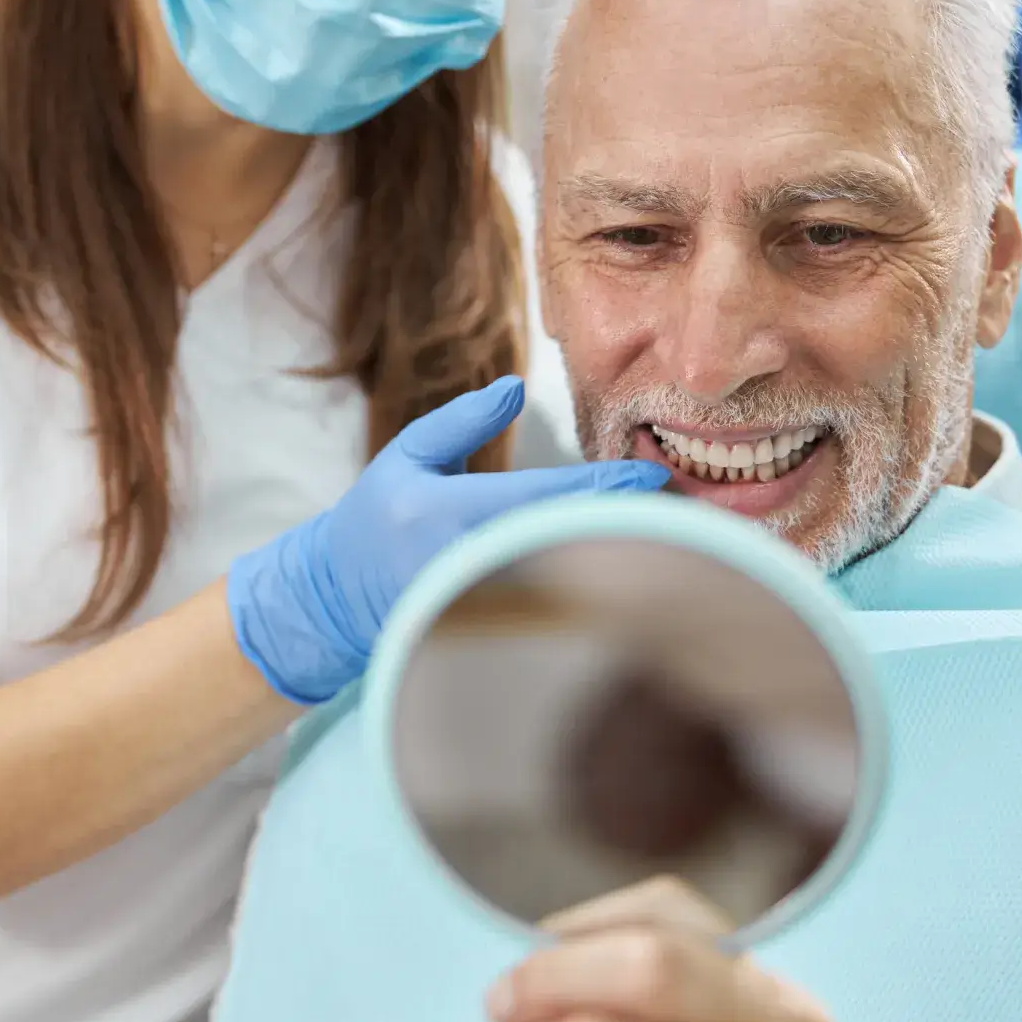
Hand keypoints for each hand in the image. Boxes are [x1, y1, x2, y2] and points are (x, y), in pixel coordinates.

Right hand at [228, 377, 666, 703]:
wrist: (334, 601)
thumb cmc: (374, 519)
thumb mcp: (407, 456)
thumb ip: (461, 421)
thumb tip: (516, 386)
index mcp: (450, 513)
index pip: (546, 499)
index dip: (606, 488)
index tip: (653, 477)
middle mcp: (469, 564)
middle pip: (570, 544)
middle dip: (629, 527)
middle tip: (686, 510)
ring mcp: (480, 607)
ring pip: (566, 581)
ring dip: (619, 560)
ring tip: (674, 539)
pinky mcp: (487, 635)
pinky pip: (551, 608)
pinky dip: (592, 590)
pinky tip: (630, 575)